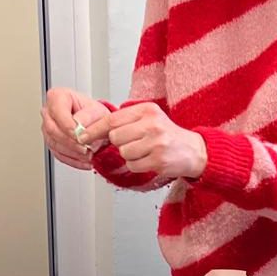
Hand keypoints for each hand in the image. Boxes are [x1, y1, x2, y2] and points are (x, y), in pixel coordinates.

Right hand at [41, 87, 111, 170]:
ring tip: (88, 154)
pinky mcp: (52, 142)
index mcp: (57, 97)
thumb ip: (87, 116)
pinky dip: (72, 160)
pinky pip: (58, 154)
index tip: (80, 135)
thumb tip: (78, 125)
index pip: (57, 112)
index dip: (68, 126)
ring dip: (73, 153)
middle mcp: (49, 112)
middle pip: (53, 130)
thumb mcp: (97, 111)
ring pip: (54, 144)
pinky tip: (84, 161)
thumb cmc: (94, 113)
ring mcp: (48, 128)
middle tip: (86, 148)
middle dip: (71, 142)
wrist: (97, 124)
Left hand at [82, 101, 206, 179]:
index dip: (94, 129)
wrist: (194, 150)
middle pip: (115, 137)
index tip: (82, 135)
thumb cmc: (168, 135)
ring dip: (129, 155)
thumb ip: (125, 120)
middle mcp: (152, 124)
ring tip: (144, 151)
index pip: (112, 119)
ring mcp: (156, 143)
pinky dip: (136, 165)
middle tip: (133, 142)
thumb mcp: (149, 118)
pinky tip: (149, 159)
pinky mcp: (158, 160)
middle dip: (119, 143)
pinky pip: (133, 165)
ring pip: (123, 152)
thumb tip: (93, 130)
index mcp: (147, 110)